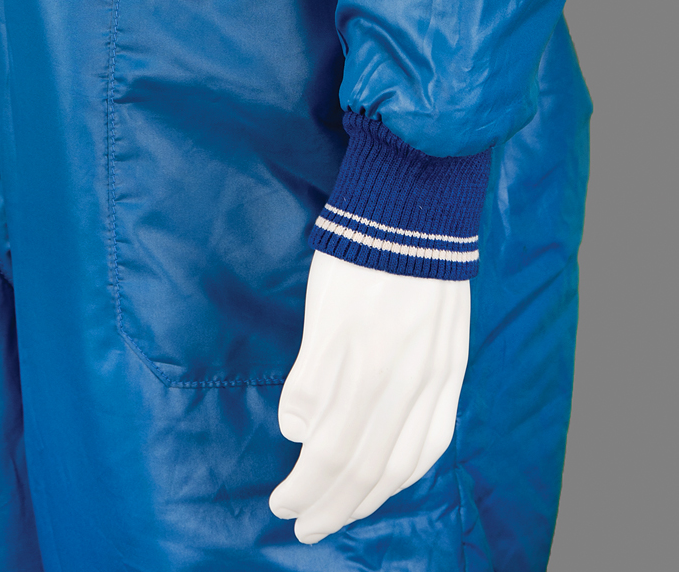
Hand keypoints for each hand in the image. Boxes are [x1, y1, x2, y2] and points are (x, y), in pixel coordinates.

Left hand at [269, 251, 469, 543]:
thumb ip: (311, 378)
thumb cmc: (358, 255)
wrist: (416, 210)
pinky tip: (393, 479)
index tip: (281, 503)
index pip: (331, 455)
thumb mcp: (320, 311)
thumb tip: (299, 435)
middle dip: (331, 507)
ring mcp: (436, 380)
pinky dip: (410, 470)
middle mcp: (406, 386)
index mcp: (365, 370)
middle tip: (304, 525)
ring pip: (403, 463)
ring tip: (343, 512)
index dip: (305, 489)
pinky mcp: (453, 369)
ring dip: (368, 498)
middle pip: (366, 470)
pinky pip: (435, 438)